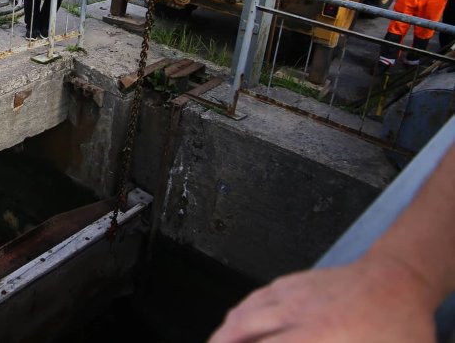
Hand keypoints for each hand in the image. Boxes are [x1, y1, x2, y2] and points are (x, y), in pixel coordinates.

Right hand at [209, 254, 437, 342]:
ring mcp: (292, 294)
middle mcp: (297, 313)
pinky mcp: (295, 282)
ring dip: (226, 330)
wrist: (399, 278)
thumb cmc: (398, 324)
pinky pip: (257, 296)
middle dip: (222, 342)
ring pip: (246, 311)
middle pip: (243, 330)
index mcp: (317, 335)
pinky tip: (236, 317)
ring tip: (216, 341)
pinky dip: (240, 309)